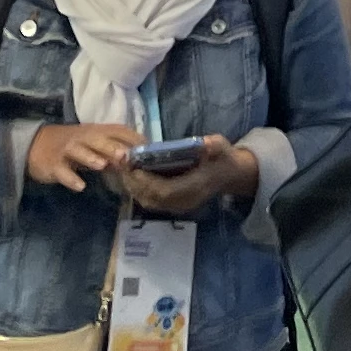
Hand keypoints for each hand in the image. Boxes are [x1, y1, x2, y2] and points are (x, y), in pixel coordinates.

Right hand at [25, 120, 142, 193]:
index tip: (147, 148)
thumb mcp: (92, 144)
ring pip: (79, 152)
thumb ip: (112, 151)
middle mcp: (82, 138)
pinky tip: (80, 186)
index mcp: (95, 132)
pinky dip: (71, 179)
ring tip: (102, 165)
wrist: (35, 146)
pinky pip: (63, 172)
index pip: (116, 130)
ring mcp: (67, 151)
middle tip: (125, 156)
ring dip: (90, 158)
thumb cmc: (72, 146)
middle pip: (98, 140)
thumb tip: (136, 160)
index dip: (131, 137)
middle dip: (111, 147)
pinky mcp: (54, 165)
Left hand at [117, 134, 260, 216]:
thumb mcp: (222, 148)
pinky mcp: (174, 205)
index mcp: (194, 188)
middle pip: (152, 198)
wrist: (230, 175)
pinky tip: (133, 176)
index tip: (132, 166)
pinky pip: (152, 202)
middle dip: (134, 182)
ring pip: (149, 202)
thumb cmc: (223, 159)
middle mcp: (184, 201)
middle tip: (120, 164)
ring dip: (133, 187)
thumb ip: (214, 146)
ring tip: (123, 168)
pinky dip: (139, 190)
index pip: (165, 191)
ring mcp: (179, 206)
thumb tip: (205, 144)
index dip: (146, 181)